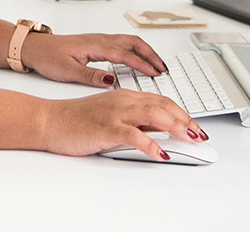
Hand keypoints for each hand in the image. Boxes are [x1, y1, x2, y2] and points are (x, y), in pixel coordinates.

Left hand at [20, 32, 166, 87]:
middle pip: (133, 43)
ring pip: (129, 41)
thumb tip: (111, 80)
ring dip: (145, 51)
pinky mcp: (97, 43)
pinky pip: (123, 43)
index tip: (156, 73)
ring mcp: (99, 40)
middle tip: (163, 68)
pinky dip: (136, 50)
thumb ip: (91, 76)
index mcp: (96, 46)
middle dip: (151, 55)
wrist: (35, 47)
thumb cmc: (49, 57)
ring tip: (157, 64)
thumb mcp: (68, 71)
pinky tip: (138, 59)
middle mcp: (100, 40)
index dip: (143, 64)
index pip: (126, 54)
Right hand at [37, 89, 206, 160]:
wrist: (50, 120)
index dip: (182, 113)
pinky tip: (162, 154)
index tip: (194, 126)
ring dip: (176, 127)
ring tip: (190, 139)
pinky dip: (151, 145)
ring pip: (154, 115)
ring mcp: (115, 113)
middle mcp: (123, 101)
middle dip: (185, 120)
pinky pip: (134, 136)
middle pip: (163, 106)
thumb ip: (132, 121)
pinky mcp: (106, 128)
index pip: (162, 101)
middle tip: (199, 134)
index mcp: (125, 96)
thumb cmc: (76, 120)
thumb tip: (156, 133)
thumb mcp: (110, 117)